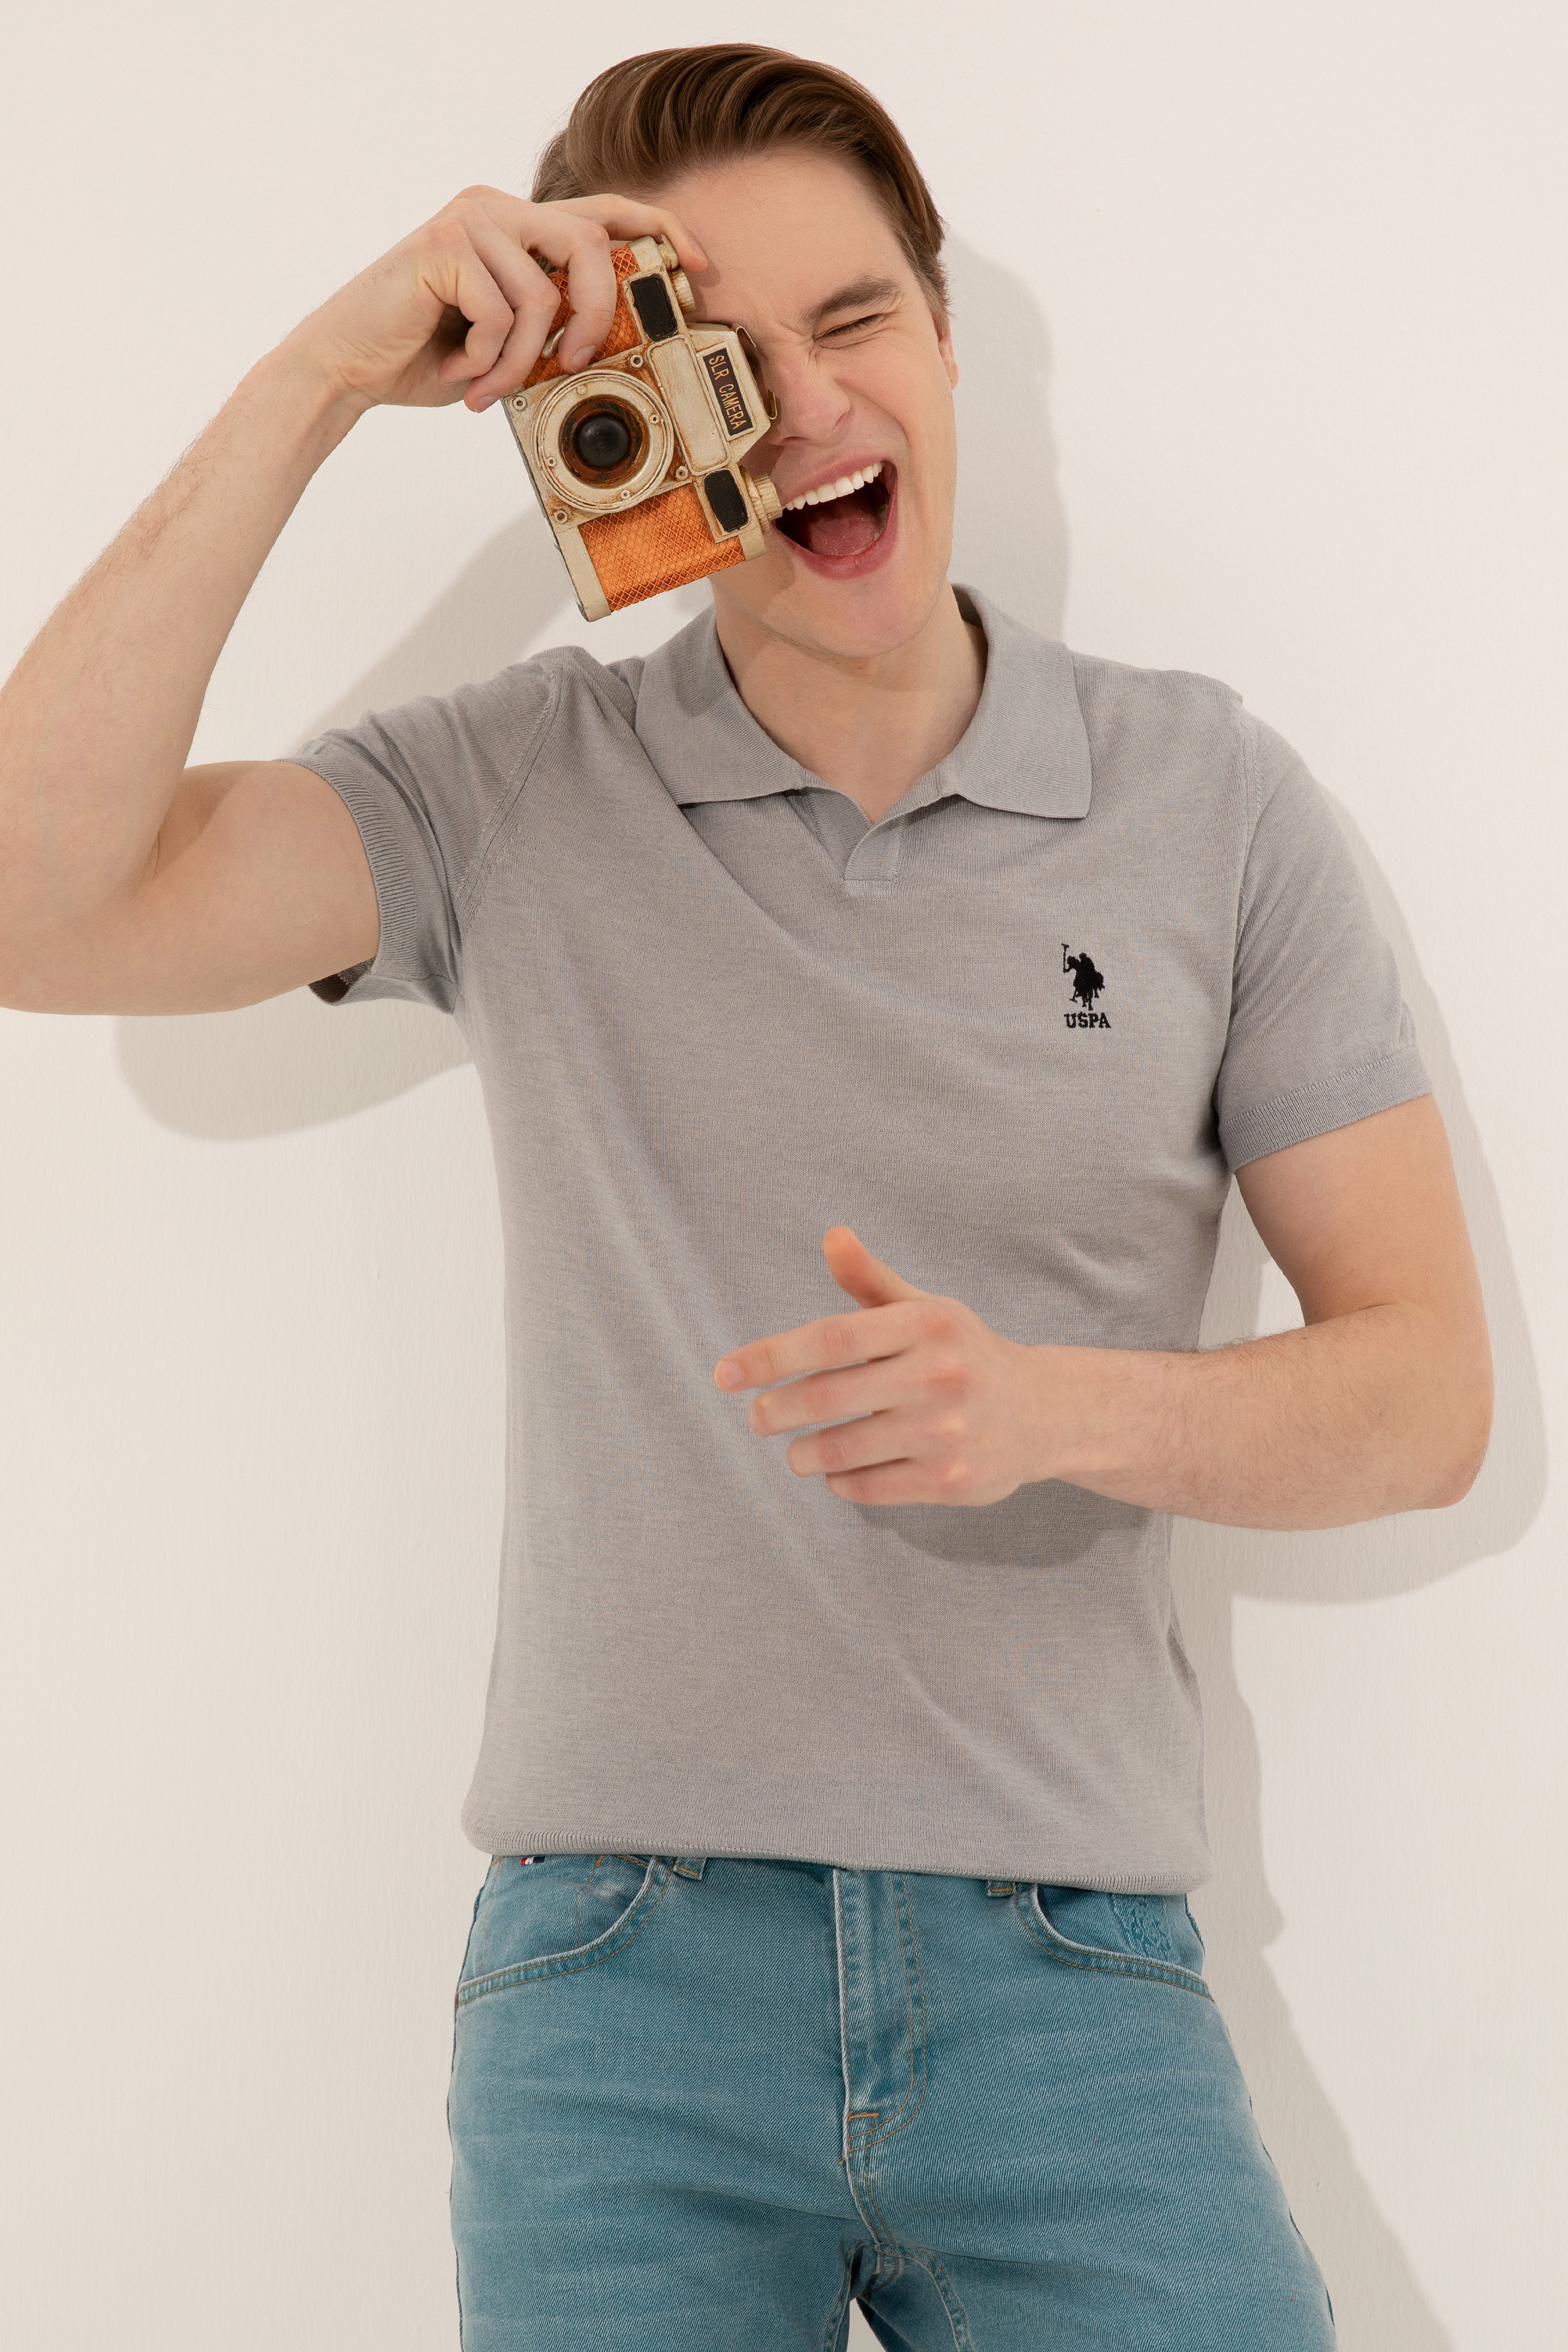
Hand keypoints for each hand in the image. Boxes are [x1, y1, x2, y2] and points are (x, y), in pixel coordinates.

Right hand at [277, 186, 707, 414]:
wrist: (348, 367)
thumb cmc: (425, 355)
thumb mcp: (504, 338)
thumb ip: (549, 322)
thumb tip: (608, 340)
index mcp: (517, 224)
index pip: (601, 211)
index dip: (656, 229)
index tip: (691, 265)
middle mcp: (496, 208)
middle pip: (589, 244)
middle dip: (596, 314)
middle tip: (573, 362)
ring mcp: (470, 222)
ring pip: (542, 293)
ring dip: (520, 359)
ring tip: (487, 385)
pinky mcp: (443, 247)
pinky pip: (501, 313)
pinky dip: (487, 359)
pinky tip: (458, 371)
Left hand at [713, 1227, 1047, 1506]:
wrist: (1044, 1413)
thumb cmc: (964, 1355)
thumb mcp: (925, 1310)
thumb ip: (872, 1280)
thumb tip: (832, 1236)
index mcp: (927, 1324)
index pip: (831, 1338)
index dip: (770, 1356)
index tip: (725, 1374)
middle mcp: (939, 1375)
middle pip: (827, 1397)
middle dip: (776, 1411)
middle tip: (757, 1419)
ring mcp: (946, 1432)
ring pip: (840, 1449)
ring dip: (803, 1453)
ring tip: (796, 1450)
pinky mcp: (950, 1481)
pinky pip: (867, 1487)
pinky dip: (840, 1481)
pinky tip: (839, 1471)